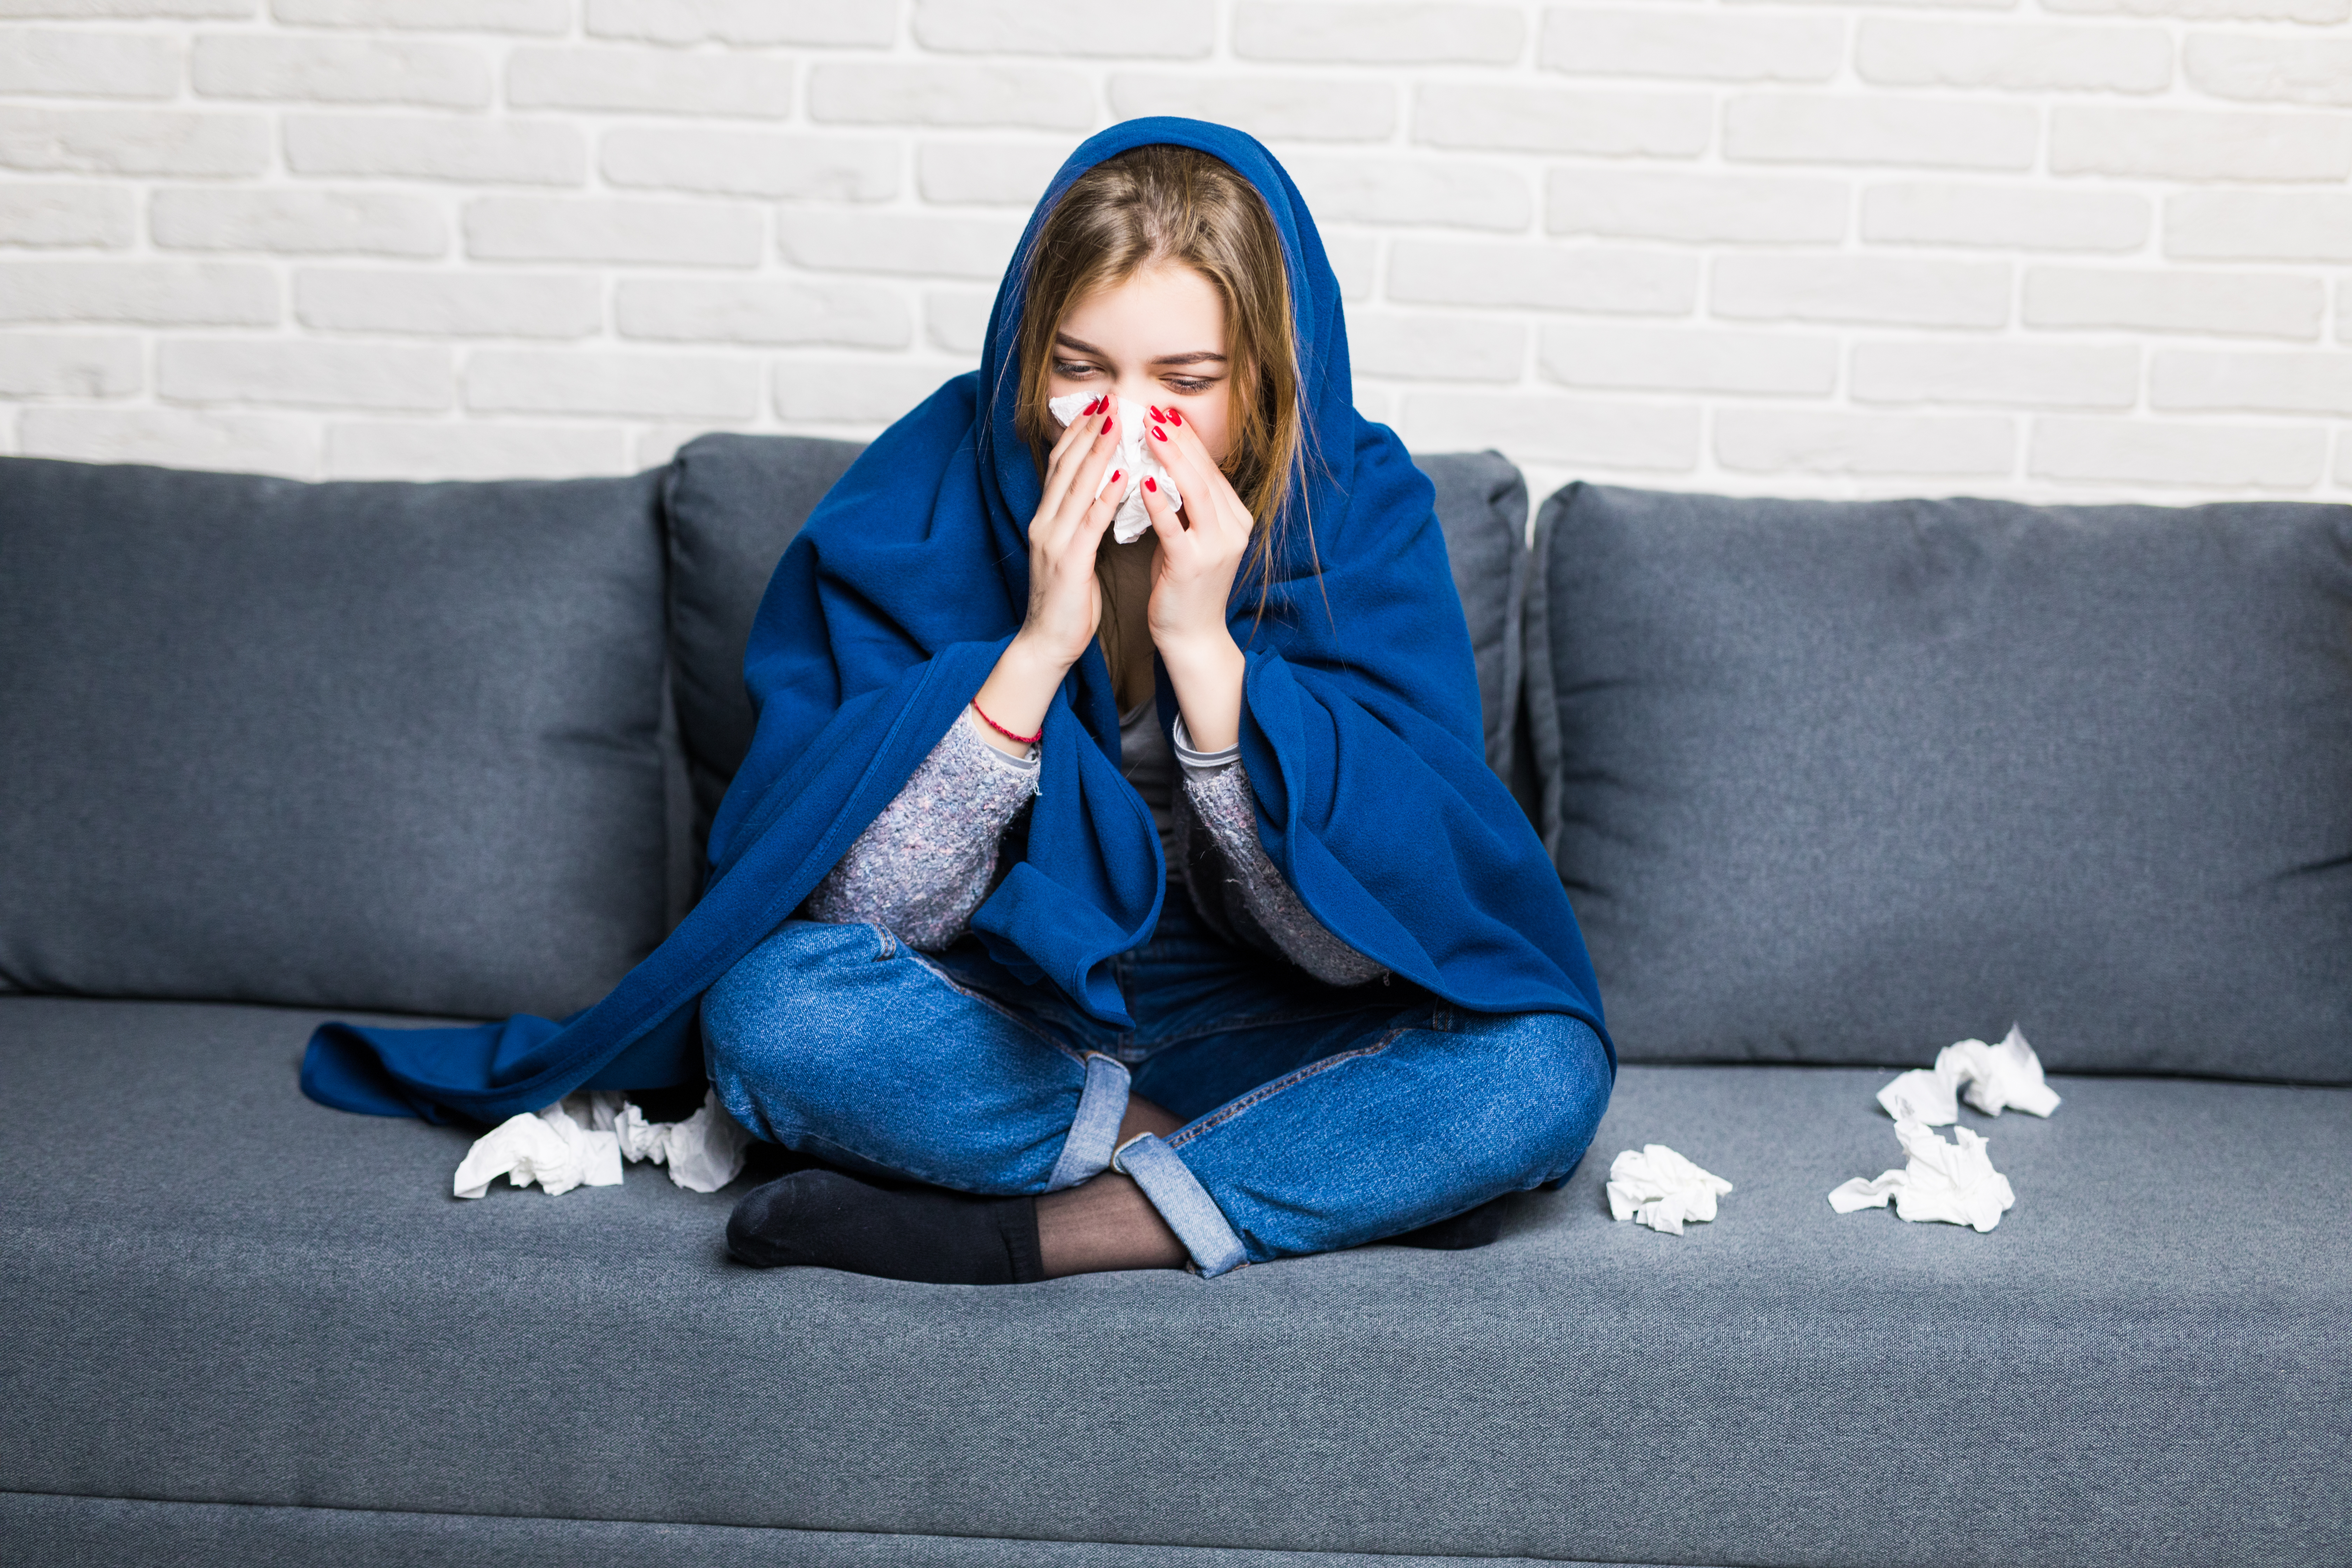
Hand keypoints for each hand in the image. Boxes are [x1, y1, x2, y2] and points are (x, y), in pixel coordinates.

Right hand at [1014, 395, 1123, 672]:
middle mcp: (1044, 523)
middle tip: (1111, 398)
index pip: (1060, 465)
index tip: (1100, 405)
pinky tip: (1123, 475)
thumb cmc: (1068, 598)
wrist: (1048, 642)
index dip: (1078, 432)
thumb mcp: (1073, 550)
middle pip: (1065, 466)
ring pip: (1076, 487)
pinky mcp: (1069, 563)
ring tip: (1118, 423)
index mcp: (1046, 519)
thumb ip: (1082, 520)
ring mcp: (1053, 541)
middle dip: (1088, 430)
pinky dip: (1105, 496)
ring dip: (1097, 451)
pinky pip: (1089, 523)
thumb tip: (1104, 489)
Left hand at [1136, 404, 1251, 750]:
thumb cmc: (1183, 586)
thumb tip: (1163, 464)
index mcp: (1234, 517)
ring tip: (1147, 431)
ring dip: (1170, 458)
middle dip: (1177, 438)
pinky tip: (1140, 482)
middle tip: (1151, 409)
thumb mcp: (1189, 537)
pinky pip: (1175, 527)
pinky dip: (1159, 503)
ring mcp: (1216, 546)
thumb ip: (1184, 504)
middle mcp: (1232, 527)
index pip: (1208, 468)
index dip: (1185, 438)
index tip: (1162, 411)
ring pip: (1193, 490)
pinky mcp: (1193, 565)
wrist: (1191, 637)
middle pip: (1203, 471)